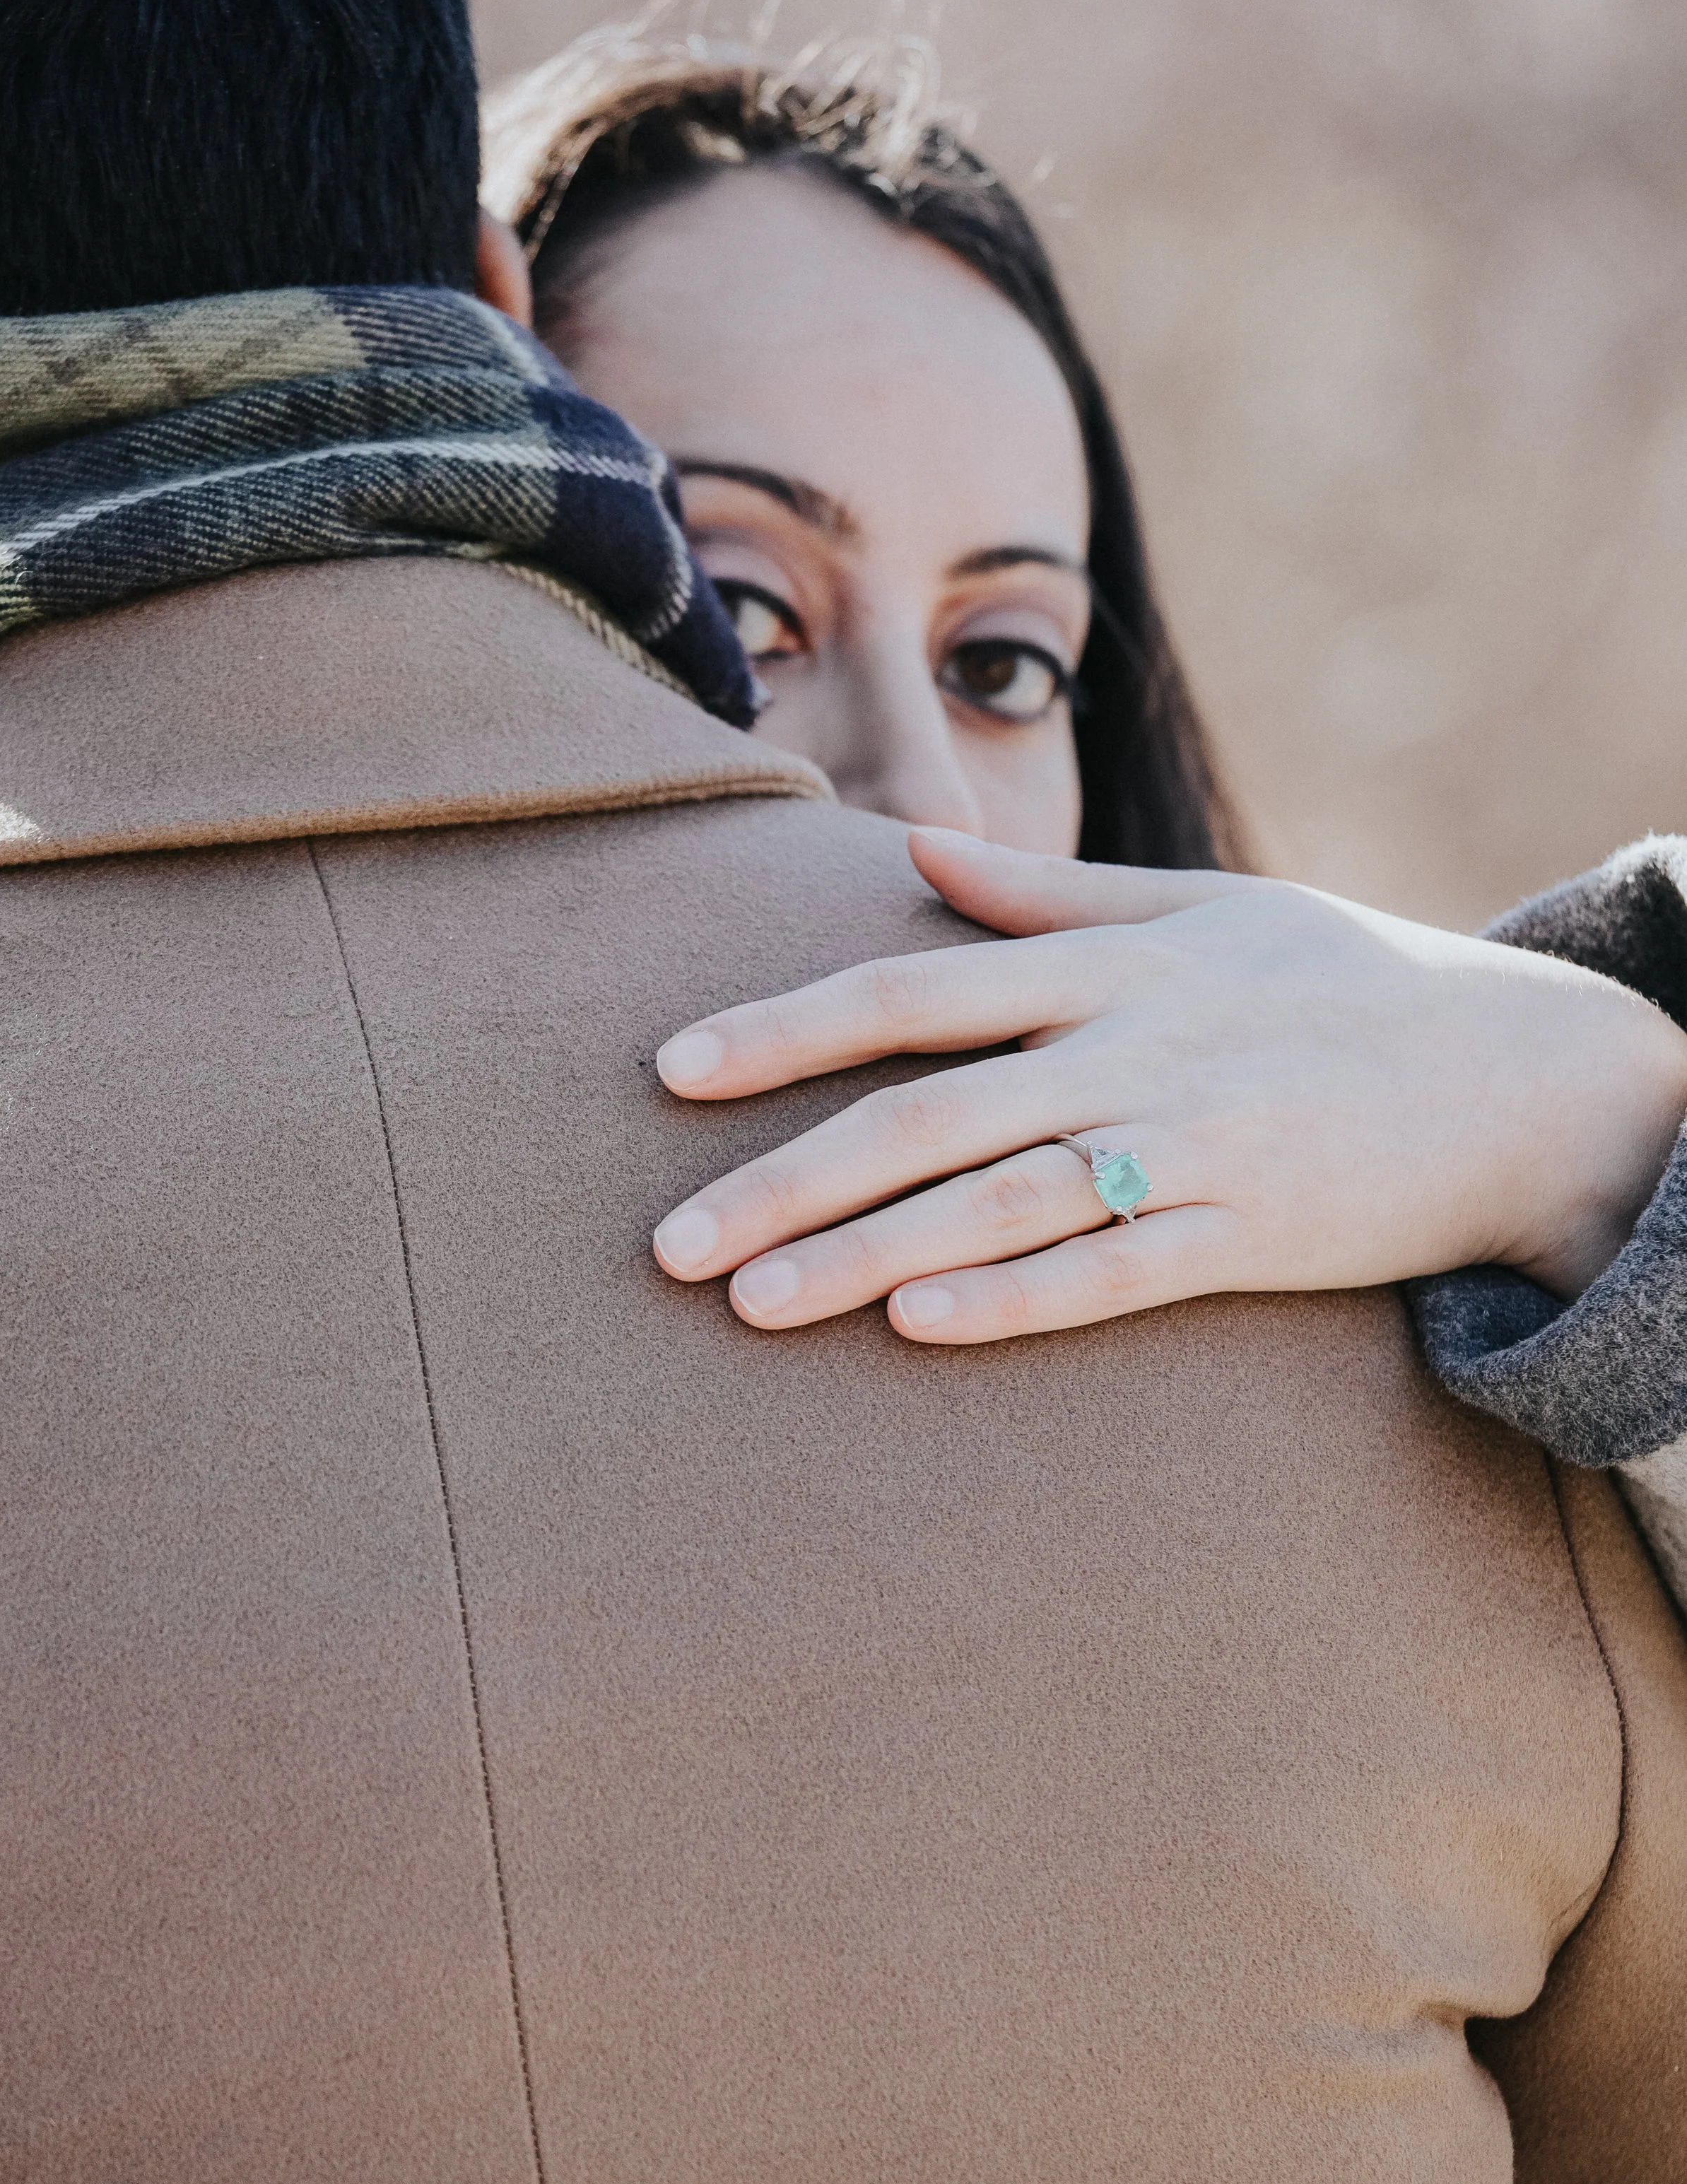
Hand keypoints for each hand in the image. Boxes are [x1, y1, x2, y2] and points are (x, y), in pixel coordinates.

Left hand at [650, 828, 1686, 1344]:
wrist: (1514, 1072)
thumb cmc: (1336, 979)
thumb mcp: (1202, 908)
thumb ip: (1051, 896)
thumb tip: (915, 856)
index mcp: (1110, 964)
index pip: (914, 990)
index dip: (785, 1027)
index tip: (672, 1070)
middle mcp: (1134, 1049)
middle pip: (928, 1113)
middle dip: (786, 1178)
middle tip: (669, 1245)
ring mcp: (1194, 1147)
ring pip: (1002, 1203)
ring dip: (869, 1257)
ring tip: (753, 1305)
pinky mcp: (1251, 1237)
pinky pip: (1117, 1275)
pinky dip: (1018, 1298)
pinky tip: (920, 1327)